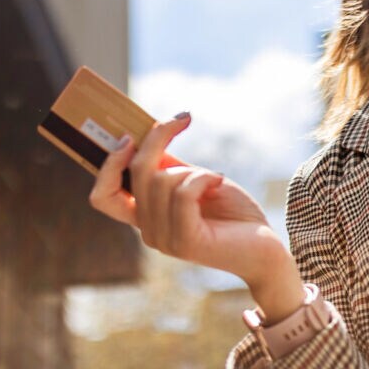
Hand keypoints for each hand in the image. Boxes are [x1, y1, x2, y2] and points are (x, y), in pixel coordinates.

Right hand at [89, 113, 305, 321]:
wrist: (266, 249)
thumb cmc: (233, 214)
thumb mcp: (198, 181)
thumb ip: (170, 166)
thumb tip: (148, 133)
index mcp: (146, 218)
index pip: (103, 196)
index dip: (109, 164)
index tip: (130, 136)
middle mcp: (149, 231)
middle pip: (136, 173)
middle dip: (159, 138)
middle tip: (184, 118)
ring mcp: (165, 239)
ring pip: (161, 180)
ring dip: (192, 168)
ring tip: (214, 178)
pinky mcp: (186, 241)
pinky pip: (183, 192)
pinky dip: (204, 177)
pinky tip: (219, 180)